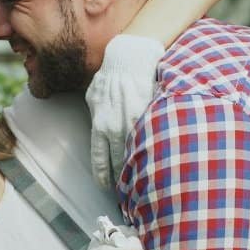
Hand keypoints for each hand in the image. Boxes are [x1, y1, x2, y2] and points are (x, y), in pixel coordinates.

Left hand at [85, 34, 163, 188]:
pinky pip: (150, 139)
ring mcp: (134, 123)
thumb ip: (95, 115)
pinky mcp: (150, 116)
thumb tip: (97, 127)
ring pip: (136, 154)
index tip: (106, 186)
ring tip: (142, 179)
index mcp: (100, 126)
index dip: (103, 176)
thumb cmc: (110, 76)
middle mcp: (116, 129)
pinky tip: (156, 159)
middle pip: (119, 162)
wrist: (129, 59)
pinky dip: (152, 150)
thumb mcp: (93, 96)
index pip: (100, 160)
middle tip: (125, 190)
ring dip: (138, 168)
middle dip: (121, 178)